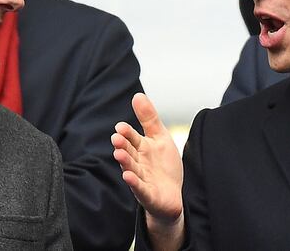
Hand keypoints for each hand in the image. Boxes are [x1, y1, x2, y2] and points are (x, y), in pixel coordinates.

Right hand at [112, 93, 184, 249]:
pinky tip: (127, 176)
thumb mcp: (160, 138)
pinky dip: (133, 183)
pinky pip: (139, 188)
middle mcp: (138, 163)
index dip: (127, 133)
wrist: (173, 195)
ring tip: (119, 154)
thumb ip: (149, 118)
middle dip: (123, 145)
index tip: (120, 126)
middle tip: (116, 138)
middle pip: (129, 152)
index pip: (132, 138)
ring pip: (131, 169)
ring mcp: (141, 179)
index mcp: (141, 148)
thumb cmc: (164, 166)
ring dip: (125, 162)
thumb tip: (137, 95)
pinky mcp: (147, 195)